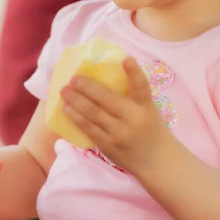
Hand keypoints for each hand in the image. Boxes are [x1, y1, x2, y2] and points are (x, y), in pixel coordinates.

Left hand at [61, 56, 169, 173]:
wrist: (156, 161)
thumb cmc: (151, 128)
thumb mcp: (148, 108)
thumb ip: (133, 95)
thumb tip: (107, 75)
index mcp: (145, 107)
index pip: (142, 87)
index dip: (134, 73)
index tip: (126, 58)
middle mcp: (132, 120)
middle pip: (108, 100)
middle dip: (88, 88)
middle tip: (74, 78)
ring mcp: (118, 135)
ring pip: (93, 115)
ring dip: (76, 102)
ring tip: (64, 91)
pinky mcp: (108, 146)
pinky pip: (88, 130)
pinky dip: (76, 118)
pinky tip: (67, 109)